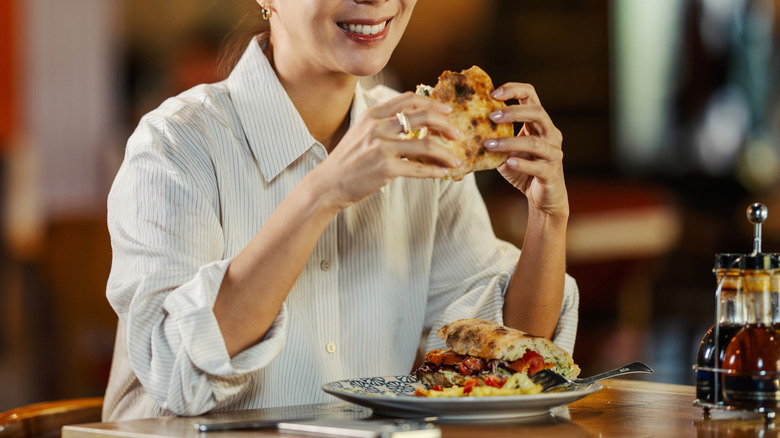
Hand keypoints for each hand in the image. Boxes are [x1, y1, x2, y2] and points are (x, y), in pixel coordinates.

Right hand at [316, 92, 461, 208]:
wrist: (328, 184)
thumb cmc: (347, 160)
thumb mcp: (361, 133)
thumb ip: (383, 124)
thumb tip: (413, 122)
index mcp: (373, 115)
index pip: (409, 100)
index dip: (432, 103)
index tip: (447, 111)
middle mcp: (378, 127)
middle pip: (422, 117)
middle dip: (445, 125)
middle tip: (456, 134)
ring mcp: (381, 147)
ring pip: (425, 146)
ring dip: (446, 153)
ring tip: (456, 160)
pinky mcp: (385, 168)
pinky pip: (418, 169)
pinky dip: (434, 171)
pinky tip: (443, 173)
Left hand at [484, 83, 568, 218]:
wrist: (542, 197)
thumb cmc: (523, 171)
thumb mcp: (505, 152)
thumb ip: (493, 139)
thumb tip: (463, 130)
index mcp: (539, 124)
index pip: (531, 96)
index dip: (514, 89)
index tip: (493, 93)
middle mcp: (550, 134)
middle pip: (537, 112)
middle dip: (513, 112)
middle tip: (491, 116)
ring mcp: (553, 153)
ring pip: (535, 142)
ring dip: (510, 142)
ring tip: (489, 145)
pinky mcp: (551, 172)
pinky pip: (538, 166)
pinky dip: (522, 163)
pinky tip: (508, 162)